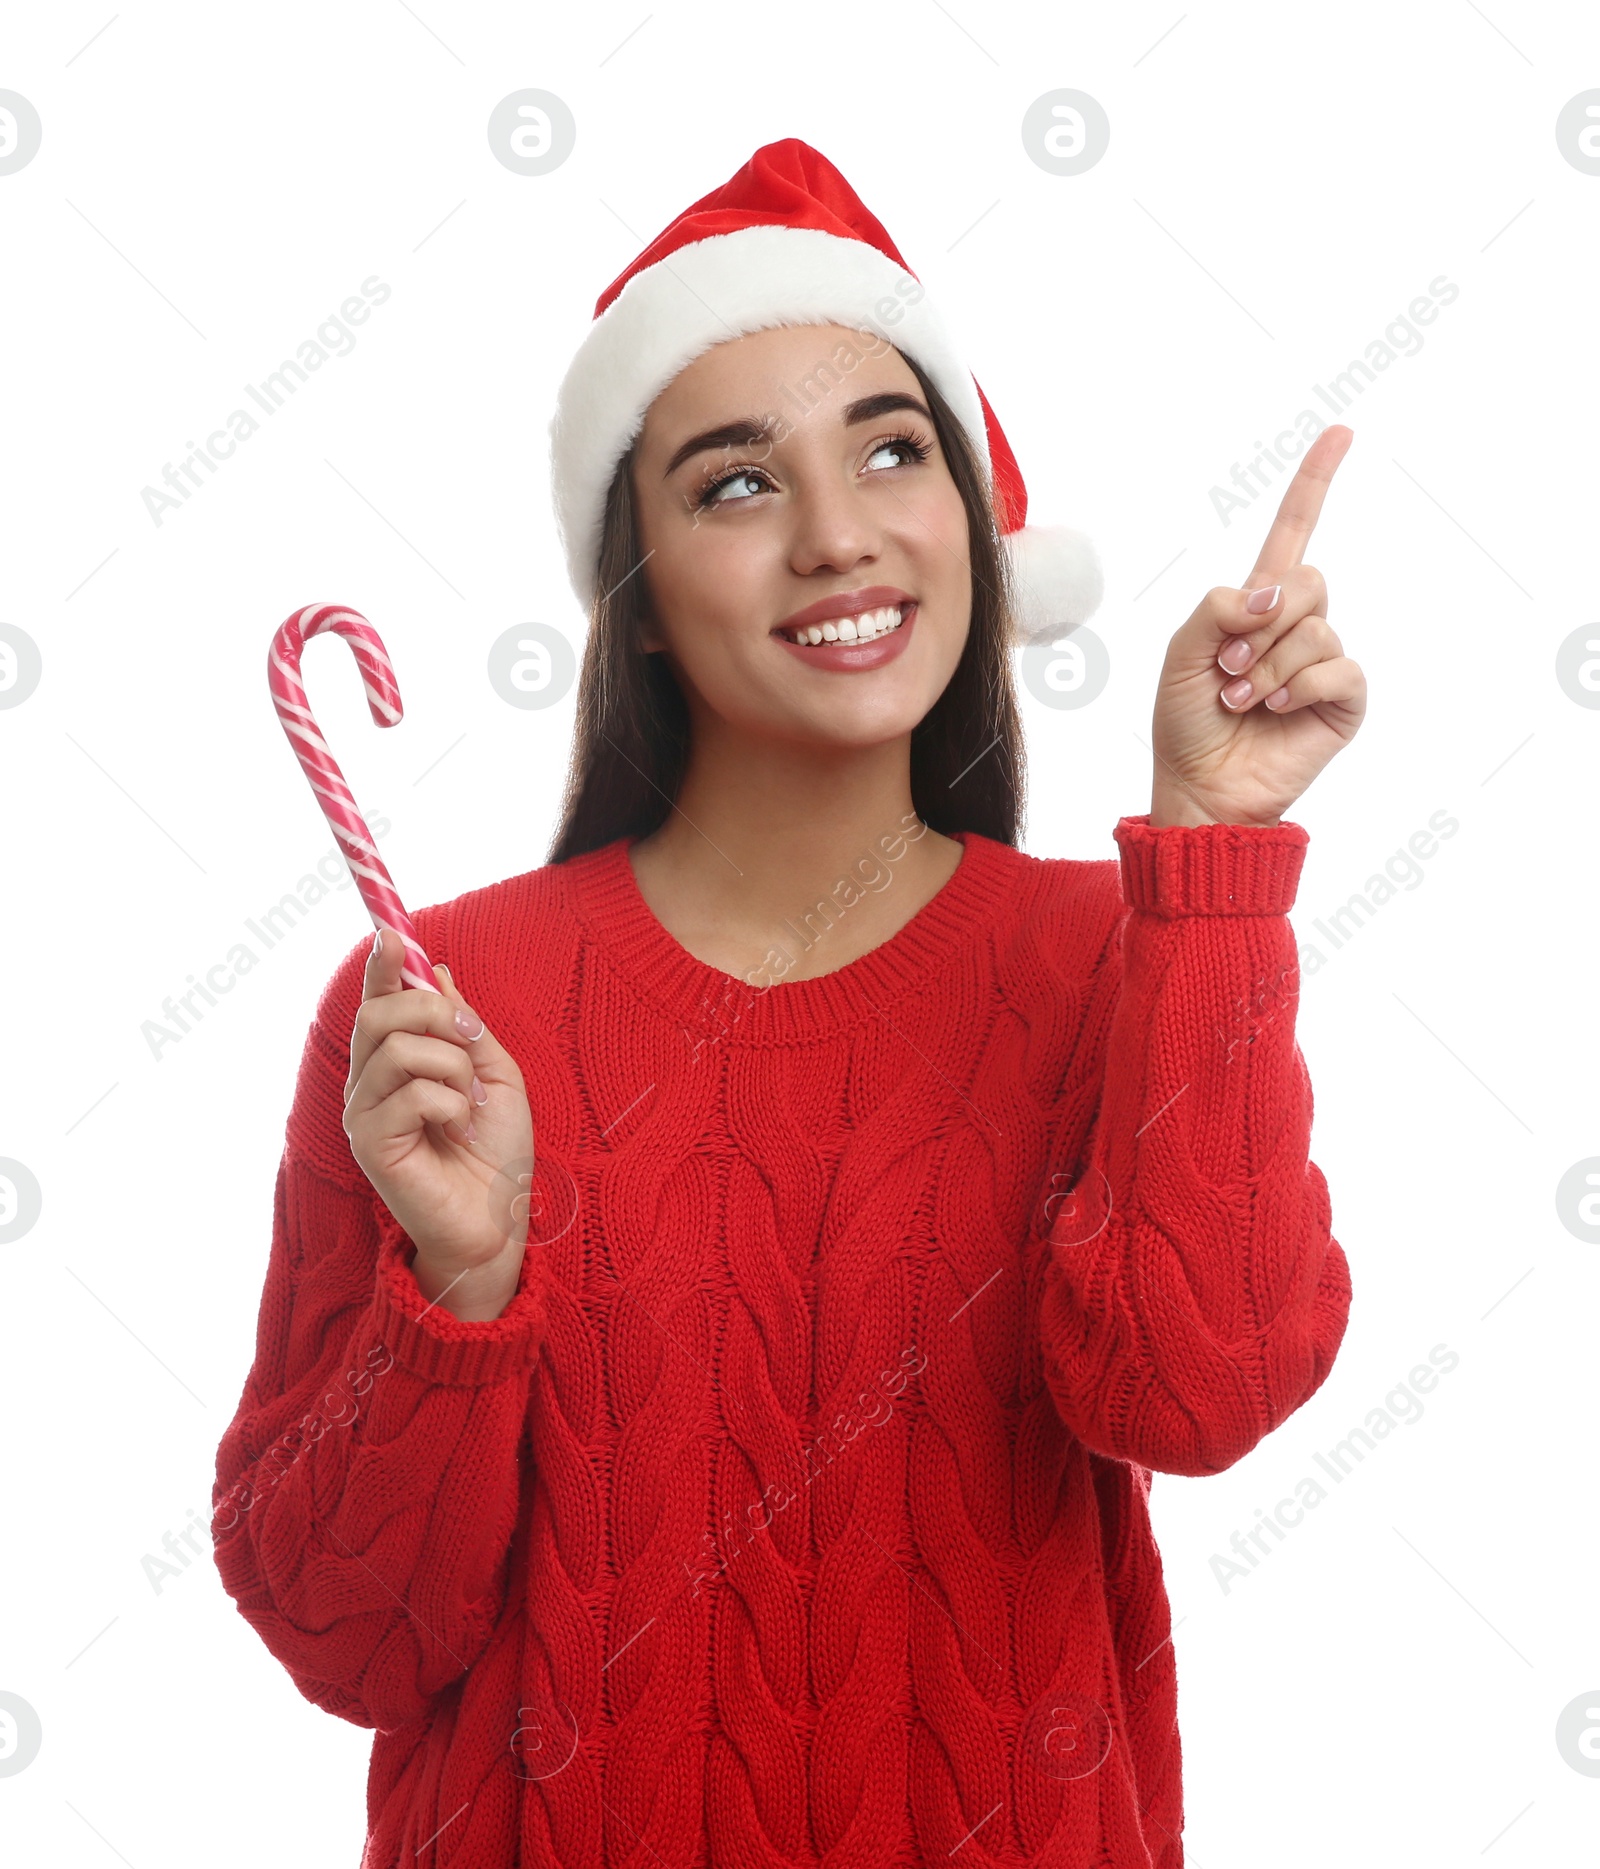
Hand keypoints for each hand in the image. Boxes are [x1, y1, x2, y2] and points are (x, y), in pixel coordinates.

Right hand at [343, 925, 534, 1319]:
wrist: (499, 1218)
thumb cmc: (496, 1153)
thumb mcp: (494, 1074)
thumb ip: (464, 1027)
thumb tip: (438, 972)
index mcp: (395, 1063)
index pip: (377, 1002)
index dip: (382, 966)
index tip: (393, 932)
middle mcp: (369, 1083)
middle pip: (379, 1014)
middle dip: (434, 1012)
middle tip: (472, 1040)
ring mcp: (365, 1113)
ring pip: (399, 1049)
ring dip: (452, 1067)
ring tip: (469, 1104)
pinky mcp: (370, 1143)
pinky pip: (410, 1094)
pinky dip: (448, 1103)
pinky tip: (456, 1128)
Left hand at [1149, 425, 1365, 826]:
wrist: (1200, 785)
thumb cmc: (1185, 722)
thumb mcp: (1181, 651)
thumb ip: (1219, 607)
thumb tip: (1273, 593)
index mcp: (1256, 605)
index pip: (1293, 531)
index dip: (1314, 482)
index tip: (1341, 432)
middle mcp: (1296, 626)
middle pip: (1309, 579)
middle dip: (1262, 624)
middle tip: (1228, 668)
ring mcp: (1323, 662)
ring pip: (1317, 626)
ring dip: (1270, 665)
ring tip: (1241, 699)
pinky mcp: (1344, 700)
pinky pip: (1338, 667)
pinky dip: (1300, 685)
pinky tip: (1275, 710)